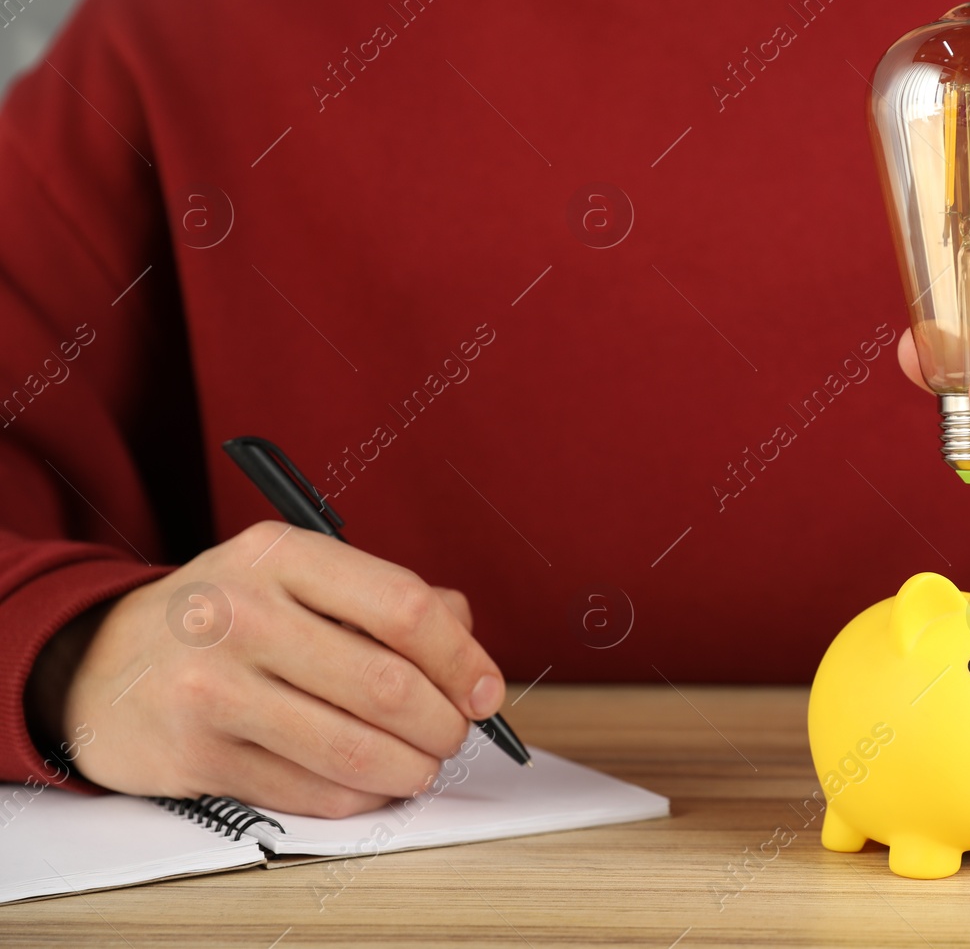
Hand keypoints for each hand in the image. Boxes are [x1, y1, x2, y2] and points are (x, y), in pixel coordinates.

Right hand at [43, 521, 504, 816]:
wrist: (101, 661)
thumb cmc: (228, 616)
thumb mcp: (298, 576)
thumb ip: (388, 599)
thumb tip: (468, 646)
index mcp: (281, 555)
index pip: (403, 607)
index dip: (462, 658)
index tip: (486, 690)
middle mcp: (242, 615)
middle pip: (387, 686)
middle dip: (444, 723)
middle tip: (455, 734)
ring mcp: (212, 688)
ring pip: (355, 750)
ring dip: (411, 768)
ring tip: (421, 763)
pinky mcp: (196, 756)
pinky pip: (313, 792)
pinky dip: (361, 795)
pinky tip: (370, 782)